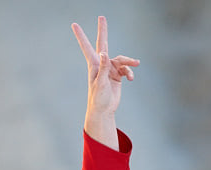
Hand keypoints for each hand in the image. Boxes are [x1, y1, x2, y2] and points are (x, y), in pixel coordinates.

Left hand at [72, 16, 138, 147]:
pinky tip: (131, 79)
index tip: (74, 25)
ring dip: (129, 62)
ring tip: (136, 63)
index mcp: (94, 65)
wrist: (104, 110)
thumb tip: (104, 53)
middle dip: (103, 31)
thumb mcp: (100, 83)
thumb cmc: (98, 98)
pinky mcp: (117, 76)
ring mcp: (110, 70)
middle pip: (104, 44)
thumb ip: (103, 68)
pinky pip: (126, 70)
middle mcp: (102, 65)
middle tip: (102, 17)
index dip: (81, 36)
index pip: (87, 47)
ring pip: (121, 60)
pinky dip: (130, 73)